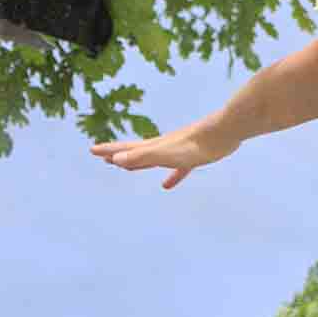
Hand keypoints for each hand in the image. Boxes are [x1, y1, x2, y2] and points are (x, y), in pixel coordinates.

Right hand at [89, 119, 239, 189]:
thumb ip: (142, 157)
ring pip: (153, 159)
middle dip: (118, 155)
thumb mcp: (165, 154)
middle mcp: (162, 147)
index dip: (109, 151)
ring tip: (127, 169)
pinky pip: (178, 169)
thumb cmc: (195, 144)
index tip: (92, 150)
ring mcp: (178, 151)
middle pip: (135, 152)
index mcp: (154, 147)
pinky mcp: (194, 156)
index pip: (126, 149)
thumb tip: (116, 161)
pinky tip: (167, 184)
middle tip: (102, 158)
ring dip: (139, 164)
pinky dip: (170, 176)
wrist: (225, 132)